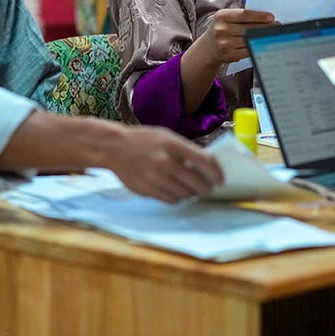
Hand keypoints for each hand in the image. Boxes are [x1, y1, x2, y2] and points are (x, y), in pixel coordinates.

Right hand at [104, 125, 223, 203]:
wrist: (113, 147)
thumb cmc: (142, 140)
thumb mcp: (166, 136)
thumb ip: (185, 149)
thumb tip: (206, 164)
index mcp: (173, 145)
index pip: (205, 162)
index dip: (217, 173)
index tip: (221, 179)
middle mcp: (165, 162)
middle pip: (197, 183)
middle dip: (206, 188)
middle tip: (208, 188)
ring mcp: (155, 178)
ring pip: (185, 194)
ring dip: (191, 193)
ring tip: (191, 189)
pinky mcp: (147, 190)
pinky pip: (170, 199)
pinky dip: (177, 197)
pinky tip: (175, 190)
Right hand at [198, 8, 275, 64]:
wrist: (208, 48)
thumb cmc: (221, 30)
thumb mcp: (225, 19)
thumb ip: (241, 16)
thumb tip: (265, 17)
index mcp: (221, 16)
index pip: (244, 15)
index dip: (259, 16)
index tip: (271, 17)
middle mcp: (221, 30)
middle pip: (249, 28)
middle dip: (265, 27)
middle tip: (277, 25)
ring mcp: (225, 44)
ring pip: (250, 39)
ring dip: (263, 37)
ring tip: (272, 34)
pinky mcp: (230, 55)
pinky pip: (248, 50)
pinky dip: (257, 46)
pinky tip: (263, 43)